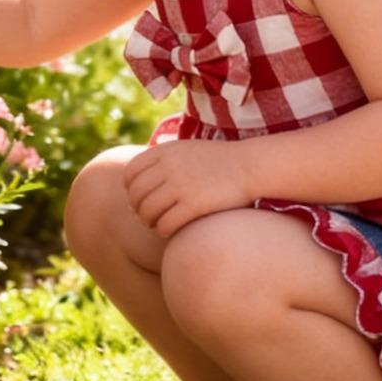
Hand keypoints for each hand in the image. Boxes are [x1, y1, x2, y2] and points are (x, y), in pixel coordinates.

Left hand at [122, 140, 252, 239]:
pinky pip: (165, 224)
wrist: (251, 166)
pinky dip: (163, 230)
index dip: (130, 189)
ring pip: (147, 211)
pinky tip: (169, 231)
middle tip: (146, 217)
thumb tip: (139, 180)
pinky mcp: (193, 205)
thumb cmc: (220, 161)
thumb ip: (164, 160)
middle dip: (138, 209)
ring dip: (149, 222)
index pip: (131, 172)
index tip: (138, 198)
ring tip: (156, 224)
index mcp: (166, 151)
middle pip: (136, 194)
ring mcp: (180, 185)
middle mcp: (169, 167)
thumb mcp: (188, 150)